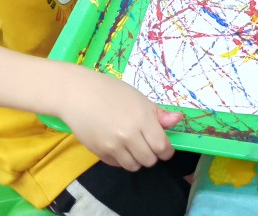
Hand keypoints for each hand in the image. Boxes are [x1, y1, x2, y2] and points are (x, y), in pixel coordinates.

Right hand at [59, 69, 179, 170]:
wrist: (79, 94)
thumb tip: (178, 120)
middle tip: (149, 146)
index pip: (162, 147)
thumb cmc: (112, 92)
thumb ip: (159, 114)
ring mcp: (113, 146)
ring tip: (134, 147)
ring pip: (134, 166)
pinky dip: (122, 159)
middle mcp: (129, 135)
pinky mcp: (99, 153)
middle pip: (149, 160)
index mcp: (142, 119)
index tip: (165, 148)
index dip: (167, 151)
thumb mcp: (139, 98)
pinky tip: (119, 146)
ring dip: (138, 160)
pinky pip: (117, 164)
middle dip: (153, 155)